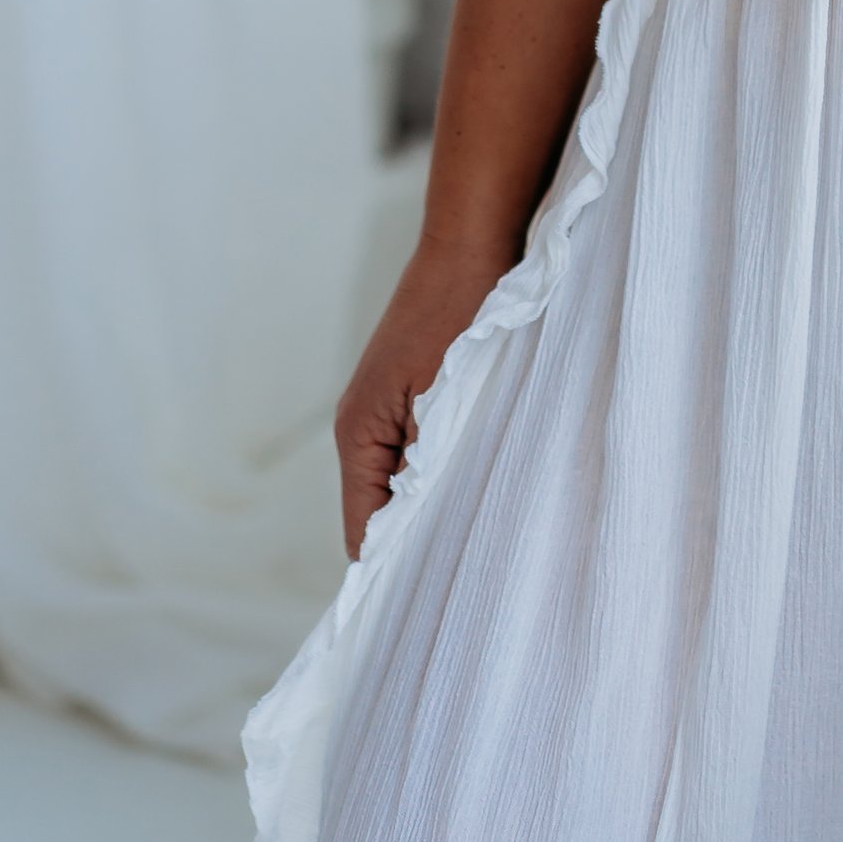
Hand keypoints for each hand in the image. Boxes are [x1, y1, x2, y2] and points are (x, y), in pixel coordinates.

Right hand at [333, 235, 511, 557]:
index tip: (432, 603)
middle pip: (381, 514)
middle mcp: (363, 428)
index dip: (395, 568)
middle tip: (466, 575)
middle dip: (418, 540)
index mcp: (359, 435)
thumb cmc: (462, 311)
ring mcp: (388, 410)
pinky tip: (484, 479)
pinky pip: (423, 453)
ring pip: (405, 484)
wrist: (475, 238)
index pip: (363, 532)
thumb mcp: (445, 400)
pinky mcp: (415, 395)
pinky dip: (447, 470)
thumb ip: (425, 468)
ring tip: (479, 533)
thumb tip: (411, 534)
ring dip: (436, 503)